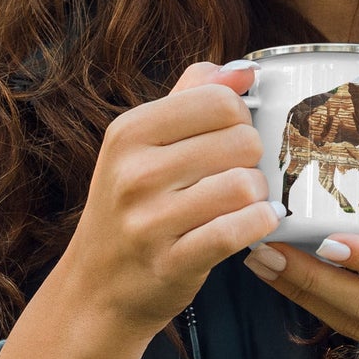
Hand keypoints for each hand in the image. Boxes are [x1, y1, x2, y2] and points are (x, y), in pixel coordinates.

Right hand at [61, 60, 281, 346]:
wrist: (98, 289)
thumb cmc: (132, 208)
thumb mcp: (143, 145)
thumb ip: (191, 97)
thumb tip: (243, 70)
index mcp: (129, 132)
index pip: (218, 100)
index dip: (240, 117)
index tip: (231, 137)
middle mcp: (134, 173)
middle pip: (240, 140)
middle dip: (253, 158)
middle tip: (238, 174)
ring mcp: (149, 221)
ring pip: (244, 184)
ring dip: (258, 195)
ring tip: (246, 202)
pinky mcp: (172, 262)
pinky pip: (239, 230)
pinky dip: (260, 224)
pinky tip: (257, 223)